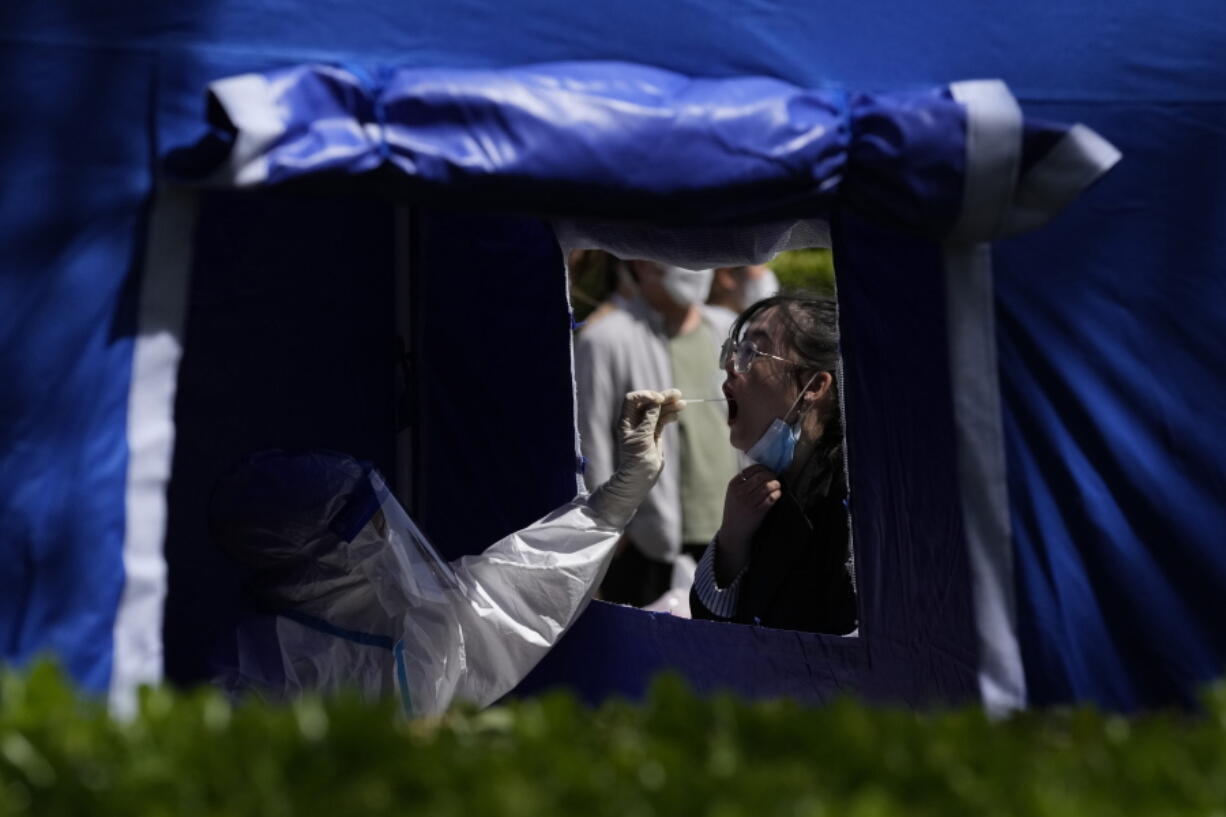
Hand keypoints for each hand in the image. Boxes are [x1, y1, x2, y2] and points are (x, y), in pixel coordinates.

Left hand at [587, 389, 682, 527]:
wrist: (640, 478)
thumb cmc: (636, 460)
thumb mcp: (642, 438)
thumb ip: (649, 419)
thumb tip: (655, 401)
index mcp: (626, 421)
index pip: (633, 399)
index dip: (646, 395)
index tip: (659, 400)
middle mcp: (635, 422)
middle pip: (648, 403)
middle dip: (662, 397)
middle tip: (677, 394)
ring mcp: (645, 427)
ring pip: (657, 411)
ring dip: (669, 405)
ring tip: (682, 403)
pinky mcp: (654, 434)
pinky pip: (662, 420)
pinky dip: (669, 415)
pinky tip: (677, 414)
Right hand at [713, 465, 780, 581]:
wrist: (733, 531)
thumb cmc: (735, 510)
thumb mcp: (733, 493)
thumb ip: (743, 482)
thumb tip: (762, 470)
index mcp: (733, 485)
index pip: (752, 470)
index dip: (763, 469)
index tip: (768, 471)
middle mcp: (740, 492)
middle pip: (761, 477)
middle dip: (771, 476)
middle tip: (775, 478)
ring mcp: (748, 502)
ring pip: (767, 486)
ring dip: (776, 484)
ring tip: (777, 486)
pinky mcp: (757, 511)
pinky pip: (771, 498)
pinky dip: (777, 494)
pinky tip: (778, 494)